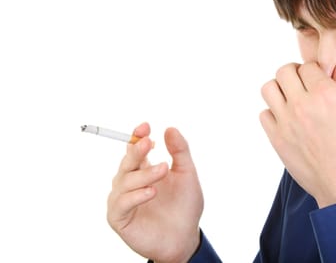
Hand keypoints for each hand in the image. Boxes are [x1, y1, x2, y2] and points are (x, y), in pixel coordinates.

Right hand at [107, 122, 202, 262]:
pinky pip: (122, 203)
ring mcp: (122, 200)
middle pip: (127, 161)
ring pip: (125, 180)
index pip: (134, 149)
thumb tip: (170, 128)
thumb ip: (180, 152)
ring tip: (163, 170)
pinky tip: (151, 192)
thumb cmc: (184, 206)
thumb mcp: (187, 174)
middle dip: (137, 151)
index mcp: (143, 169)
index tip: (146, 127)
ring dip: (144, 174)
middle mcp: (130, 182)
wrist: (185, 238)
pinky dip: (136, 196)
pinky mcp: (119, 218)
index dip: (137, 137)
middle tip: (150, 143)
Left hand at [259, 61, 335, 207]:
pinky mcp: (277, 140)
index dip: (314, 71)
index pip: (309, 66)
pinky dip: (273, 113)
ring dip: (279, 89)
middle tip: (302, 85)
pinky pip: (264, 115)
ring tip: (291, 99)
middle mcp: (303, 104)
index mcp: (327, 95)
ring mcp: (287, 122)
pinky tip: (287, 120)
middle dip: (294, 74)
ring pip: (269, 88)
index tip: (318, 79)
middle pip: (284, 71)